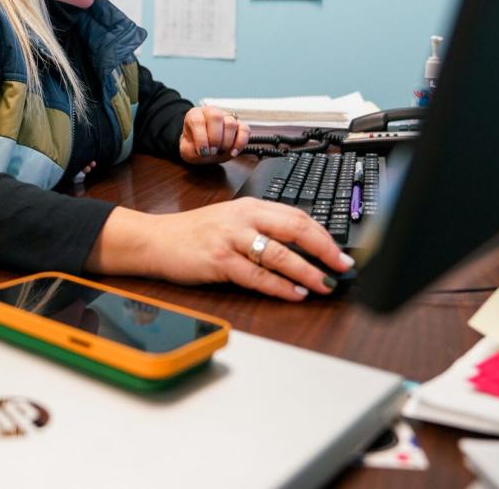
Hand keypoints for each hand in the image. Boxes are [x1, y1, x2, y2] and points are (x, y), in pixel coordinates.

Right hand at [88, 199, 354, 301]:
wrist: (156, 239)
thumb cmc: (195, 233)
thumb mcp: (232, 221)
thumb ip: (263, 228)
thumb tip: (302, 248)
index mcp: (251, 206)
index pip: (297, 216)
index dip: (324, 235)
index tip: (342, 252)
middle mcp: (243, 218)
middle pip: (295, 229)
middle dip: (324, 250)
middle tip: (342, 267)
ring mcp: (230, 238)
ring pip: (279, 254)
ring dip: (306, 272)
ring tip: (324, 284)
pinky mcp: (218, 260)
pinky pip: (256, 275)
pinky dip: (279, 286)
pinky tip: (294, 293)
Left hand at [179, 106, 250, 163]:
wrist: (203, 149)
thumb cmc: (194, 147)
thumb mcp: (186, 150)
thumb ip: (190, 150)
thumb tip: (204, 150)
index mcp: (195, 115)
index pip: (198, 121)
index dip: (201, 139)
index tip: (202, 152)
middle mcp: (211, 112)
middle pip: (216, 117)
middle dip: (215, 138)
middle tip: (212, 151)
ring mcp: (226, 117)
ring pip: (231, 123)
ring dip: (226, 142)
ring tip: (220, 151)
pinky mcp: (239, 125)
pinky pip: (245, 130)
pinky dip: (240, 143)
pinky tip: (232, 152)